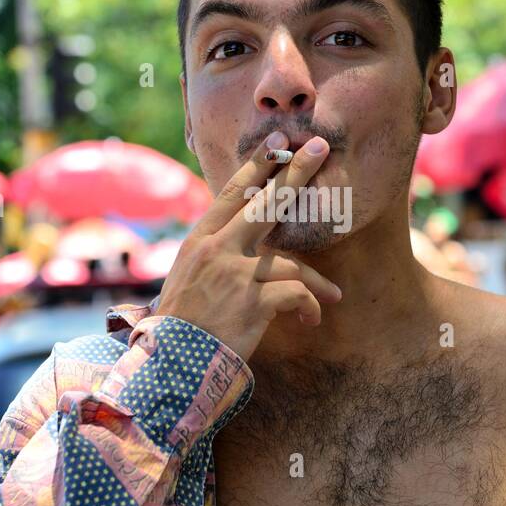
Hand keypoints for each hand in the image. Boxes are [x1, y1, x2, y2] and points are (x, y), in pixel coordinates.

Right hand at [154, 132, 342, 362]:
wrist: (171, 364)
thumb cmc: (181, 324)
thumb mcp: (187, 277)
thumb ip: (213, 253)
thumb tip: (241, 236)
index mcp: (201, 241)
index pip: (233, 193)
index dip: (258, 165)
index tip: (278, 141)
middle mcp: (218, 250)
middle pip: (266, 203)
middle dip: (296, 172)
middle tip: (321, 148)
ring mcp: (236, 274)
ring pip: (293, 261)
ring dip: (319, 281)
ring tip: (334, 295)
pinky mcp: (253, 303)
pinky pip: (297, 294)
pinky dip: (310, 306)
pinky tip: (312, 320)